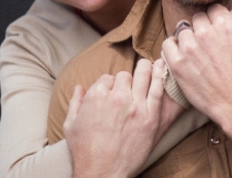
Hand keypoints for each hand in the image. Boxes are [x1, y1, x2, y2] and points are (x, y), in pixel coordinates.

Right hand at [63, 59, 165, 177]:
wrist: (102, 172)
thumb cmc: (84, 151)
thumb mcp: (71, 125)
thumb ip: (75, 102)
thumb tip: (78, 87)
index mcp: (96, 96)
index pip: (108, 78)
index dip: (111, 84)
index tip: (114, 90)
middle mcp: (116, 97)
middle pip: (126, 75)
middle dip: (127, 79)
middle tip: (131, 84)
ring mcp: (136, 106)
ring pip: (143, 76)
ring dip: (146, 69)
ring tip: (150, 64)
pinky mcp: (151, 117)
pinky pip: (157, 90)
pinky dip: (159, 76)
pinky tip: (161, 67)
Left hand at [162, 0, 231, 120]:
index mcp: (225, 26)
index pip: (214, 8)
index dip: (218, 18)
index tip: (222, 29)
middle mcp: (205, 34)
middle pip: (198, 18)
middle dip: (204, 26)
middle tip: (211, 41)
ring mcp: (189, 49)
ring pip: (183, 30)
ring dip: (189, 37)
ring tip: (198, 49)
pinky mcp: (177, 65)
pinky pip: (168, 45)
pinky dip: (174, 48)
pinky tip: (183, 55)